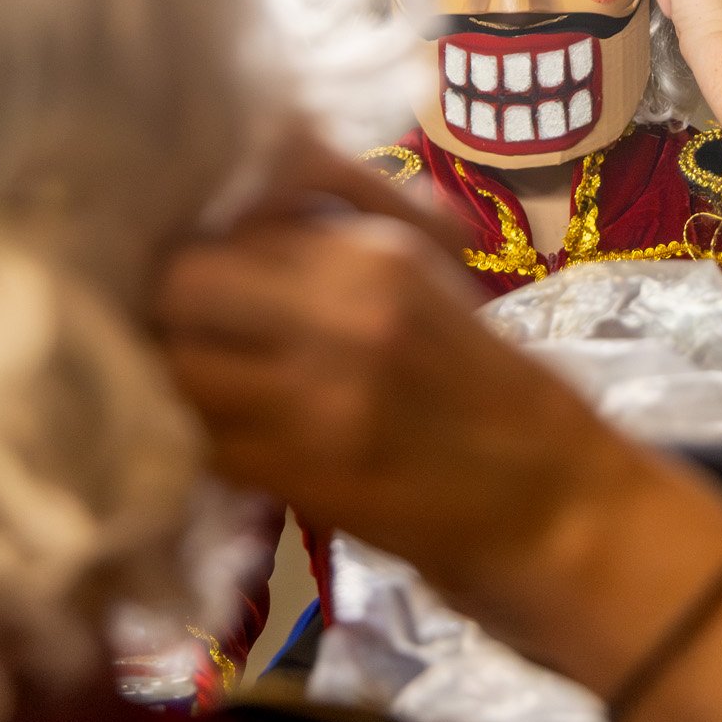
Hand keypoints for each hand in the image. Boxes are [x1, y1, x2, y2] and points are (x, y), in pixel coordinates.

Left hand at [155, 155, 643, 614]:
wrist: (553, 508)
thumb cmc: (493, 394)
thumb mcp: (425, 285)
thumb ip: (332, 247)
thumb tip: (230, 226)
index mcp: (374, 250)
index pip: (233, 213)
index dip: (202, 242)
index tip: (196, 268)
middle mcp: (339, 307)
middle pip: (183, 281)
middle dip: (168, 306)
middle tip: (179, 333)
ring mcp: (315, 393)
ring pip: (178, 364)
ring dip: (174, 378)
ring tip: (196, 391)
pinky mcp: (300, 474)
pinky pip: (202, 442)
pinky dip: (198, 442)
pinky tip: (221, 445)